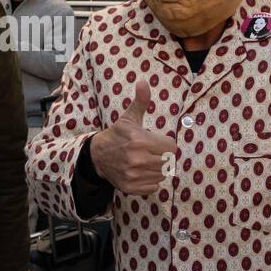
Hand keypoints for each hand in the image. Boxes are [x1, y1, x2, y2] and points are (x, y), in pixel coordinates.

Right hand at [88, 78, 177, 195]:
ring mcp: (133, 175)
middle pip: (168, 162)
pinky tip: (141, 172)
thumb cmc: (118, 134)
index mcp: (140, 141)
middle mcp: (137, 159)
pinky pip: (153, 187)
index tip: (156, 142)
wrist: (97, 155)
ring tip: (146, 161)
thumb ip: (141, 101)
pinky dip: (150, 181)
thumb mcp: (129, 117)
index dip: (166, 144)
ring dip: (157, 169)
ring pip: (162, 175)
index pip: (172, 147)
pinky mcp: (130, 188)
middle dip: (162, 156)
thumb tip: (143, 82)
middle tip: (151, 152)